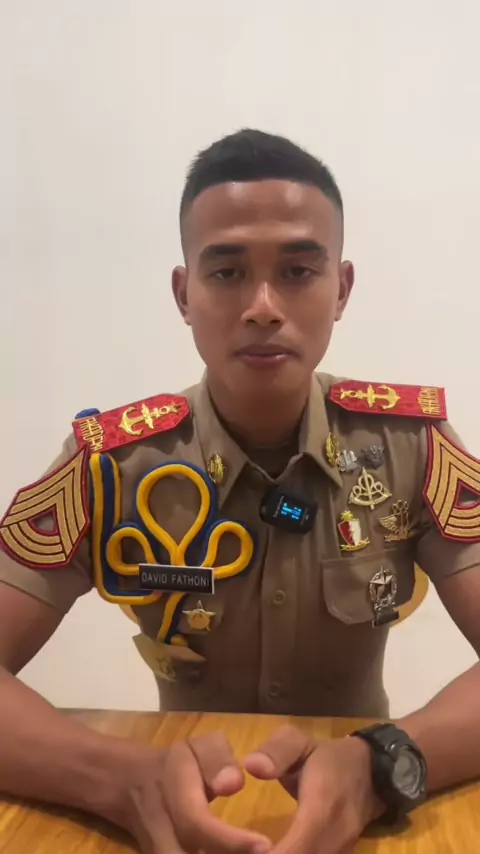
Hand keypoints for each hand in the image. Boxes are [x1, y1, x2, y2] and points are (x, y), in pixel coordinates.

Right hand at [100, 732, 272, 853]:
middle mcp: (160, 832)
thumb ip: (217, 759)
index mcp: (173, 794)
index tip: (265, 845)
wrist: (131, 785)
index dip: (230, 840)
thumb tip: (233, 784)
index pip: (197, 824)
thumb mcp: (198, 747)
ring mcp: (158, 853)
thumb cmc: (177, 764)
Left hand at [243, 725, 382, 853]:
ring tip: (254, 849)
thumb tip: (251, 766)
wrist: (370, 772)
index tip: (246, 850)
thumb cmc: (327, 758)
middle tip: (241, 849)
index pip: (299, 845)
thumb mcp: (299, 741)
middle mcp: (336, 836)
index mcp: (323, 806)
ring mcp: (342, 851)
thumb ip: (276, 751)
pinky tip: (274, 851)